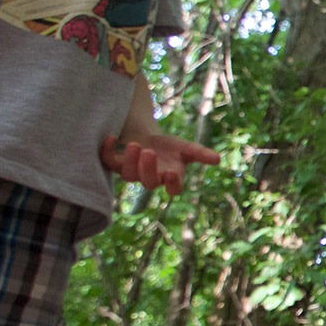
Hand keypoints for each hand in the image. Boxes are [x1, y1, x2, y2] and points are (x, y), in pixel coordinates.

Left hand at [100, 129, 217, 194]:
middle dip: (147, 169)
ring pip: (128, 175)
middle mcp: (150, 178)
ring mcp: (132, 172)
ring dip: (130, 161)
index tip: (172, 172)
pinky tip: (111, 138)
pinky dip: (107, 151)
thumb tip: (217, 159)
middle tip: (149, 152)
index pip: (173, 188)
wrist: (145, 138)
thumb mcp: (185, 148)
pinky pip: (108, 162)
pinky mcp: (115, 163)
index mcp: (169, 177)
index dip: (172, 183)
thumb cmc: (168, 147)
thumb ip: (200, 154)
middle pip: (148, 182)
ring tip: (135, 145)